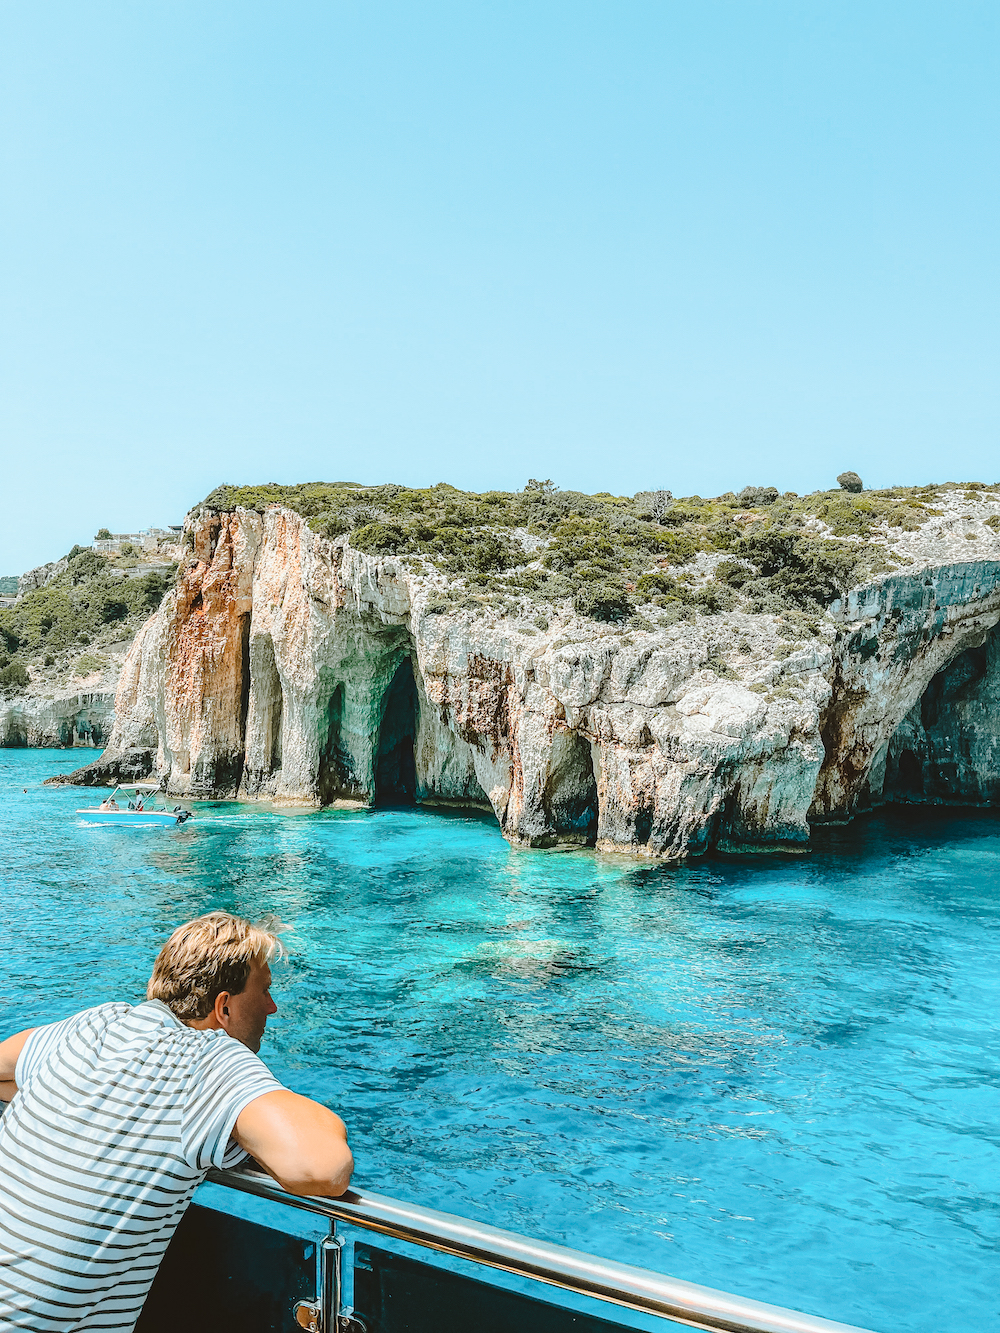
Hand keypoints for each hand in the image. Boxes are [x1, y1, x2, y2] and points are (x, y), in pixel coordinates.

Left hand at [234, 1090, 353, 1196]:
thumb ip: (313, 1188)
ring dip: (323, 1149)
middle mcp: (343, 1150)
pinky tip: (300, 1132)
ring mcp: (338, 1131)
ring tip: (299, 1146)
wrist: (265, 1116)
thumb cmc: (274, 1153)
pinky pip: (330, 1133)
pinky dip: (319, 1134)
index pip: (339, 1187)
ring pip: (336, 1148)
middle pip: (342, 1166)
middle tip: (304, 1164)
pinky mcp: (331, 1115)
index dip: (323, 1186)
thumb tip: (322, 1184)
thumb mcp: (292, 1185)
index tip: (310, 1180)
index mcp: (334, 1172)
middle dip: (326, 1167)